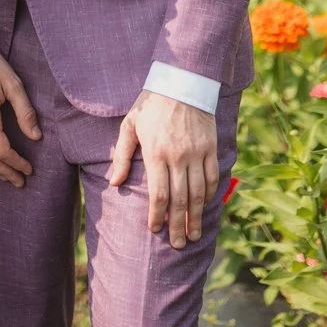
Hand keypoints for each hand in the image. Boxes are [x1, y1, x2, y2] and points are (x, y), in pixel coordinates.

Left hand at [107, 89, 219, 248]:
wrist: (182, 81)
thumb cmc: (151, 104)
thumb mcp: (130, 125)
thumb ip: (122, 155)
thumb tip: (114, 183)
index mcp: (155, 153)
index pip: (158, 194)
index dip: (157, 216)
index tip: (155, 230)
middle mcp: (178, 157)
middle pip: (179, 200)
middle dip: (177, 225)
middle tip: (179, 245)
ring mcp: (197, 153)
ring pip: (198, 193)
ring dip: (196, 216)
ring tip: (194, 234)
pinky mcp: (211, 148)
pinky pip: (212, 177)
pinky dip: (210, 194)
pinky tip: (205, 206)